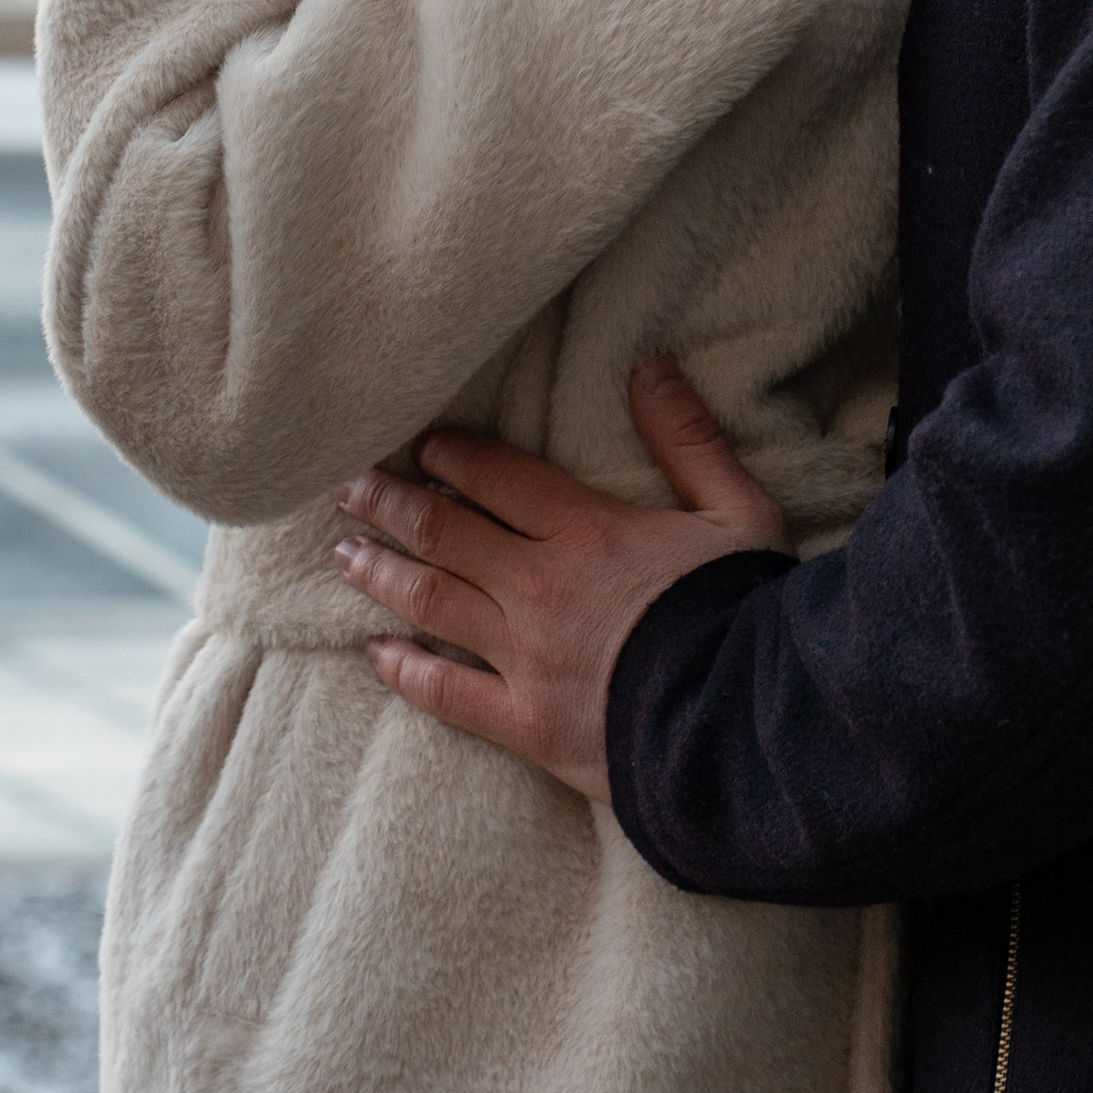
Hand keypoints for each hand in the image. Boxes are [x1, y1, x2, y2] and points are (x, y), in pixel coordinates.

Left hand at [332, 358, 794, 800]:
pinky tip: (376, 654)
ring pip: (431, 601)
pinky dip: (406, 670)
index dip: (455, 456)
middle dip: (390, 504)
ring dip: (381, 572)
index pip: (500, 477)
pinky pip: (447, 693)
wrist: (747, 726)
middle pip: (444, 532)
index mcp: (588, 531)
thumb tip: (648, 366)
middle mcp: (540, 587)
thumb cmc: (747, 613)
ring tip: (344, 553)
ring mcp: (525, 658)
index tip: (422, 445)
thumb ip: (688, 438)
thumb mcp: (737, 511)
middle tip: (347, 486)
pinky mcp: (525, 723)